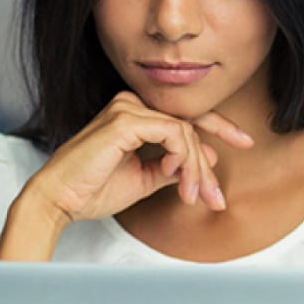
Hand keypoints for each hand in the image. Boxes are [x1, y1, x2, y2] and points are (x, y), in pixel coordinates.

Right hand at [24, 91, 253, 222]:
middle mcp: (131, 103)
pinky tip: (179, 180)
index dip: (218, 127)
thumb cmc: (91, 190)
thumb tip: (204, 159)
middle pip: (189, 124)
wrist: (59, 200)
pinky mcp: (127, 120)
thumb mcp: (143, 178)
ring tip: (194, 196)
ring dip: (196, 168)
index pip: (184, 116)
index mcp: (134, 113)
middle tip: (218, 195)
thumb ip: (171, 166)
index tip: (245, 142)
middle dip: (208, 162)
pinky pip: (175, 135)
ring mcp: (128, 108)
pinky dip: (184, 159)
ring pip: (186, 132)